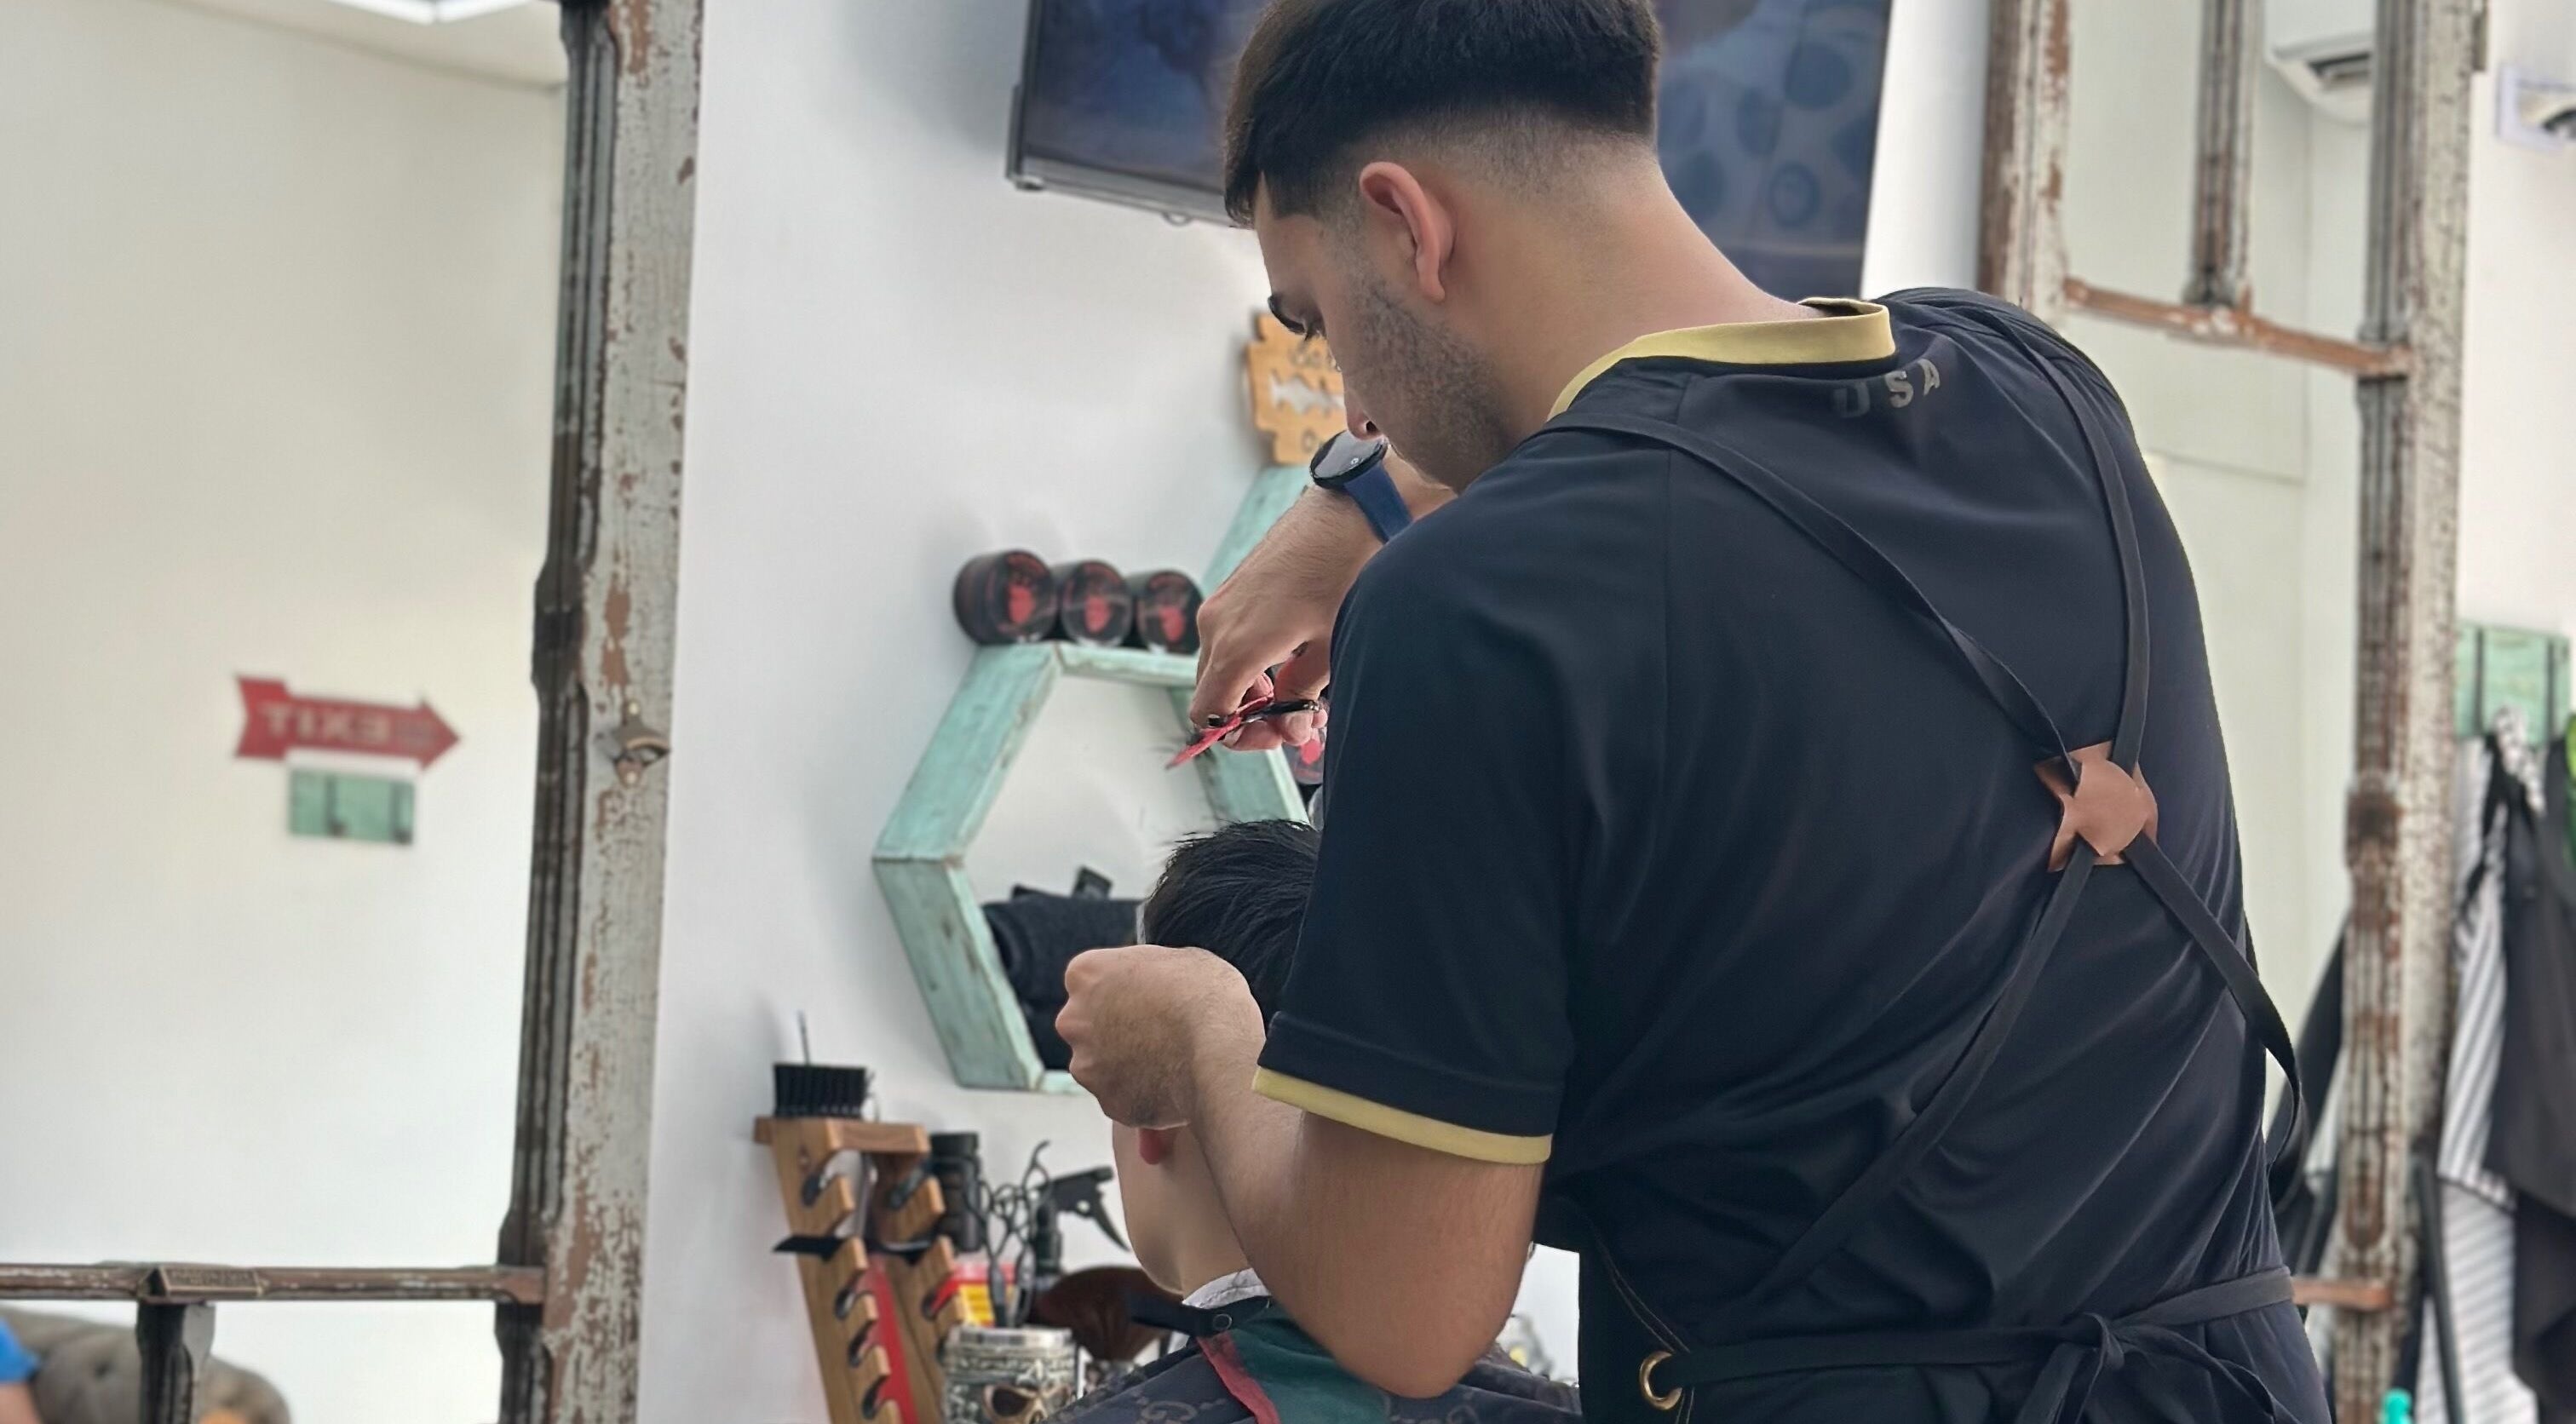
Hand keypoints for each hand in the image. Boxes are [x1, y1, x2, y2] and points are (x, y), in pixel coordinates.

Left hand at [1057, 944, 1263, 1127]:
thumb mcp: (1175, 959)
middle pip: (1088, 1025)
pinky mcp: (1109, 1102)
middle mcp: (1075, 1021)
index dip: (1120, 990)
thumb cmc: (1206, 995)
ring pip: (1101, 1065)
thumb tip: (1150, 984)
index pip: (1090, 981)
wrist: (1222, 1049)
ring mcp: (1087, 1066)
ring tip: (1169, 1060)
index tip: (1142, 998)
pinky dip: (1141, 1093)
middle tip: (1155, 1031)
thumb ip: (1145, 972)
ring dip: (1125, 1064)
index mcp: (1085, 975)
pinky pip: (1122, 1097)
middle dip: (1114, 1030)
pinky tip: (1172, 1084)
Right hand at [1189, 489, 1379, 752]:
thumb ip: (1304, 693)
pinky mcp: (1234, 589)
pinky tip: (1293, 658)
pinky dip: (1251, 661)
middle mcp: (1217, 624)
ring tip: (1302, 689)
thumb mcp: (1332, 645)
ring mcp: (1222, 603)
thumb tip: (1290, 724)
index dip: (1239, 737)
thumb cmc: (1347, 572)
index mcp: (1238, 644)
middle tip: (1298, 717)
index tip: (1276, 734)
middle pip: (1211, 694)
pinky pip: (1227, 639)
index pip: (1208, 714)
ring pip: (1220, 667)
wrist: (1353, 509)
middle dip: (1251, 716)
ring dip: (1252, 689)